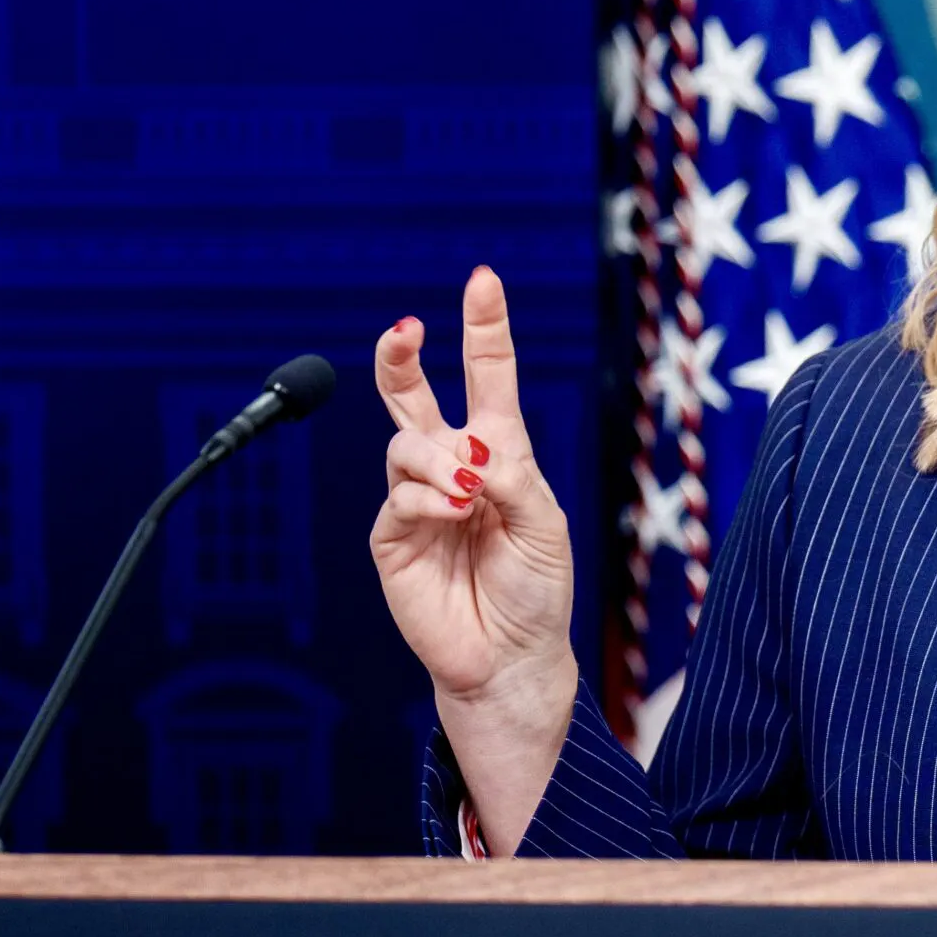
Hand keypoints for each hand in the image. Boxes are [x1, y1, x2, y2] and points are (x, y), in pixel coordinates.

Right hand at [370, 265, 576, 851]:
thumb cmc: (536, 589)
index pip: (489, 378)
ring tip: (469, 494)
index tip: (482, 280)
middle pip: (414, 397)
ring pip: (407, 446)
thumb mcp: (544, 525)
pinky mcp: (392, 536)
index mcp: (500, 453)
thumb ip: (513, 479)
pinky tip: (455, 514)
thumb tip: (472, 452)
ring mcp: (418, 499)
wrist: (508, 656)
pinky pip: (399, 497)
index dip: (483, 330)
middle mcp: (453, 466)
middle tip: (405, 328)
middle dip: (402, 357)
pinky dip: (429, 499)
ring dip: (439, 460)